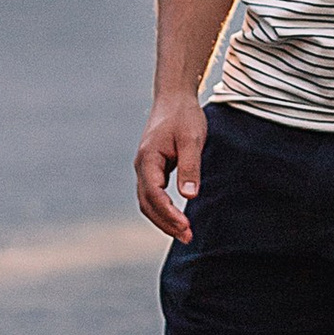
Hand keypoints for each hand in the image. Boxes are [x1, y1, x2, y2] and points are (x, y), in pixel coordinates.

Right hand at [135, 94, 208, 243]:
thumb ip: (189, 167)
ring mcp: (145, 168)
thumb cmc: (183, 116)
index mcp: (148, 159)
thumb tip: (190, 196)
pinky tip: (177, 217)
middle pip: (147, 203)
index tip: (186, 226)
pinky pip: (153, 195)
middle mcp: (142, 166)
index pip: (154, 194)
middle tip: (188, 237)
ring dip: (164, 219)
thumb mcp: (191, 140)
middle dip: (166, 223)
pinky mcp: (153, 169)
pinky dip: (163, 210)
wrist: (174, 97)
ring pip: (148, 202)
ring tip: (184, 233)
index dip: (169, 214)